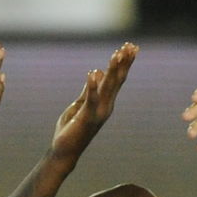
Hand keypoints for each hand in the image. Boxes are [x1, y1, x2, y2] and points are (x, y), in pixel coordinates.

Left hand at [52, 42, 138, 159]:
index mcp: (105, 102)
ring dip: (113, 70)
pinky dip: (92, 87)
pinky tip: (93, 73)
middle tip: (131, 46)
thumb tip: (96, 71)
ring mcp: (98, 112)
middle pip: (117, 80)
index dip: (123, 63)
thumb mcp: (80, 104)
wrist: (65, 151)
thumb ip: (89, 89)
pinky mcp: (86, 117)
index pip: (116, 79)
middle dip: (124, 62)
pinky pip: (90, 100)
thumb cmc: (72, 129)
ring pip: (108, 87)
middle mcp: (106, 106)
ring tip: (117, 54)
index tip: (130, 47)